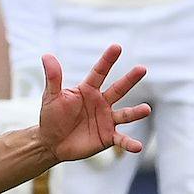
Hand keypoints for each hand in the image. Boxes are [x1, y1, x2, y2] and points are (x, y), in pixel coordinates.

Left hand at [33, 46, 148, 163]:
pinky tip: (138, 146)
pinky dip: (130, 143)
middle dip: (130, 79)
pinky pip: (121, 139)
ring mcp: (106, 119)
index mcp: (88, 90)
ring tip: (146, 109)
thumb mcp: (51, 96)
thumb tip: (47, 55)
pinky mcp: (107, 137)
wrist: (52, 142)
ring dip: (136, 112)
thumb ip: (53, 77)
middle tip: (142, 69)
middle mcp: (101, 102)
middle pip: (118, 89)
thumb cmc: (52, 116)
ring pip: (125, 114)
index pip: (99, 72)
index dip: (107, 60)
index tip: (117, 47)